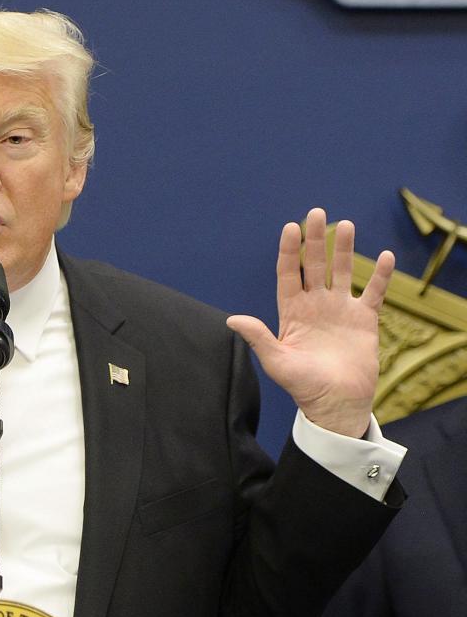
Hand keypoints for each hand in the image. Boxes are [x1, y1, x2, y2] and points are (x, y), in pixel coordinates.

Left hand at [226, 208, 393, 437]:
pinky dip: (380, 276)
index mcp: (292, 312)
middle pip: (314, 265)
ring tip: (345, 224)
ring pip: (342, 271)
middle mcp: (315, 305)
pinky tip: (385, 256)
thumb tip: (231, 319)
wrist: (335, 403)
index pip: (288, 274)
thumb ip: (258, 337)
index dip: (288, 251)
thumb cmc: (302, 385)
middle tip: (317, 213)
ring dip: (344, 249)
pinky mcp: (364, 319)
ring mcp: (340, 310)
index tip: (289, 228)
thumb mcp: (276, 360)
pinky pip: (373, 292)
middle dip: (314, 240)